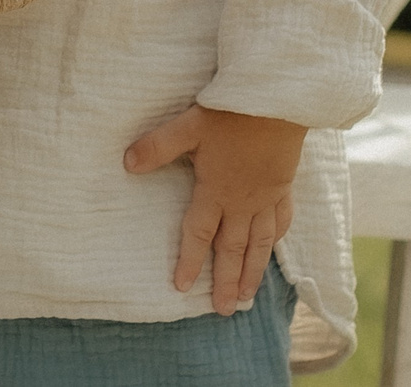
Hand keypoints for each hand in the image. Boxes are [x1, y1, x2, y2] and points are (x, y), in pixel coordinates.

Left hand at [122, 104, 304, 313]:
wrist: (279, 101)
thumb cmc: (231, 113)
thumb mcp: (188, 126)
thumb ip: (158, 147)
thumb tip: (126, 164)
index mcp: (216, 190)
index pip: (199, 233)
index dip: (190, 261)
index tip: (182, 287)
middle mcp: (243, 201)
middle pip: (233, 249)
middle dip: (226, 281)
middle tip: (224, 310)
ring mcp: (267, 196)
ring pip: (260, 243)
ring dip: (253, 271)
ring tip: (248, 296)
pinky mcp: (284, 185)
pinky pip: (282, 220)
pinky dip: (276, 239)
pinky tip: (273, 248)